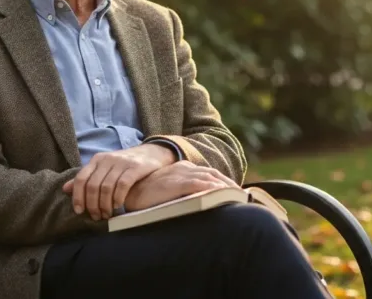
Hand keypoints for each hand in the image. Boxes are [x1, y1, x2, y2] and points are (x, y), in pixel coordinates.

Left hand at [62, 143, 176, 219]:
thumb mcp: (104, 168)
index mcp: (97, 160)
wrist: (153, 153)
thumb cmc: (126, 164)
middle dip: (92, 205)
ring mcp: (121, 163)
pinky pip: (122, 185)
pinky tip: (118, 206)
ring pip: (106, 187)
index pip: (81, 179)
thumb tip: (65, 189)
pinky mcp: (135, 167)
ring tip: (106, 215)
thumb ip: (87, 178)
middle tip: (96, 217)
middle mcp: (107, 160)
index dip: (78, 197)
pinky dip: (117, 198)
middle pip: (93, 186)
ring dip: (104, 205)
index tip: (79, 211)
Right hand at [123, 160, 240, 211]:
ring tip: (237, 196)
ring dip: (225, 187)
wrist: (129, 191)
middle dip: (229, 184)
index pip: (209, 173)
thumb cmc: (146, 195)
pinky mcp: (176, 183)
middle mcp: (184, 168)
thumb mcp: (167, 191)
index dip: (223, 182)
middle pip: (213, 174)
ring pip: (210, 178)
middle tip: (242, 195)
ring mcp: (181, 174)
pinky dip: (212, 188)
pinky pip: (200, 184)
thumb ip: (182, 192)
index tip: (234, 192)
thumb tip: (196, 203)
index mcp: (183, 168)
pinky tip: (222, 194)